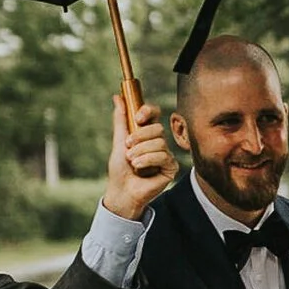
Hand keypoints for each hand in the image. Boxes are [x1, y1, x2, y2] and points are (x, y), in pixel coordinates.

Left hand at [102, 93, 177, 219]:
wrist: (122, 191)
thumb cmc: (120, 169)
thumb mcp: (118, 142)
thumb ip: (121, 120)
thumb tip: (117, 97)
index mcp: (146, 133)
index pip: (154, 114)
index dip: (148, 111)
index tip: (138, 117)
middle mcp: (158, 142)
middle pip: (157, 128)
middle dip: (140, 136)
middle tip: (128, 146)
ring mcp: (166, 154)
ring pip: (160, 142)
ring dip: (141, 151)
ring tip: (132, 161)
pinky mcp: (171, 167)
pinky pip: (163, 156)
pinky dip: (148, 160)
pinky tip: (139, 167)